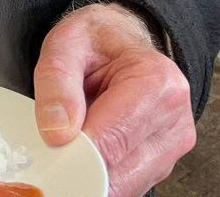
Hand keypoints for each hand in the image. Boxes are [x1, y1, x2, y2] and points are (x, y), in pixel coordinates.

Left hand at [33, 2, 194, 196]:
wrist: (121, 38)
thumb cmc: (97, 40)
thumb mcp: (66, 42)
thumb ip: (56, 80)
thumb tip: (57, 131)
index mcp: (157, 82)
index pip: (110, 142)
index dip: (72, 156)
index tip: (46, 157)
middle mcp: (174, 120)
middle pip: (118, 172)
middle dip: (79, 168)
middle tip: (49, 153)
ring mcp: (171, 148)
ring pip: (123, 186)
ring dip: (90, 174)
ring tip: (70, 142)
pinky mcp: (161, 164)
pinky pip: (126, 185)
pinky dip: (100, 176)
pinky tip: (86, 152)